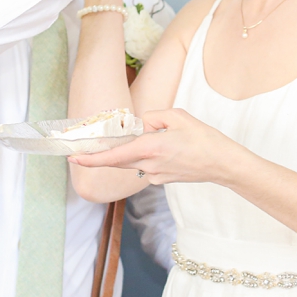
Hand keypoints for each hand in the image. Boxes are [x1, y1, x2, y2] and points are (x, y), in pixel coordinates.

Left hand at [70, 107, 239, 185]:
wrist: (222, 164)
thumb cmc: (203, 138)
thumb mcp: (177, 115)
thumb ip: (153, 117)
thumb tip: (142, 126)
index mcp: (151, 148)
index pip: (114, 155)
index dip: (92, 158)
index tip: (74, 159)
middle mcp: (149, 166)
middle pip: (119, 160)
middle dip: (104, 154)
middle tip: (86, 149)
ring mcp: (156, 176)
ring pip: (134, 161)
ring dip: (136, 150)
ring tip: (163, 139)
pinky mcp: (163, 180)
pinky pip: (147, 165)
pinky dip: (149, 156)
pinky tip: (170, 148)